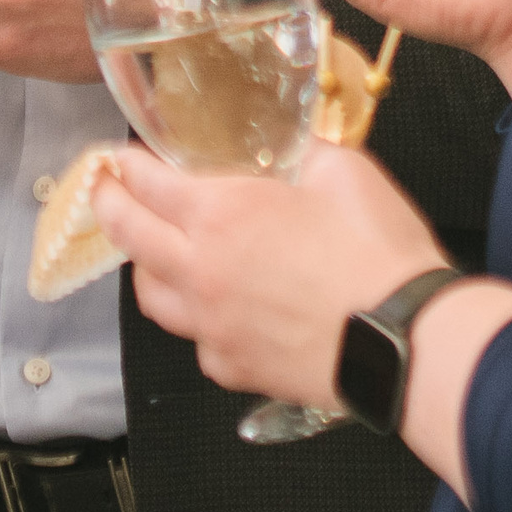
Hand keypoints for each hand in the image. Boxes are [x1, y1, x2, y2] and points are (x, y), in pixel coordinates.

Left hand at [92, 146, 445, 411]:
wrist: (407, 340)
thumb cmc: (379, 256)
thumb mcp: (345, 172)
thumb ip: (304, 152)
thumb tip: (292, 145)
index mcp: (221, 213)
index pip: (146, 182)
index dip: (127, 165)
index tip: (120, 157)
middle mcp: (201, 270)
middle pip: (128, 234)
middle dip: (108, 205)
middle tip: (104, 192)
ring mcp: (212, 324)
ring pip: (151, 296)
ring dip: (144, 267)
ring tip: (154, 253)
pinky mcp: (233, 366)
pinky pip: (196, 341)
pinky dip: (197, 320)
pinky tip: (216, 309)